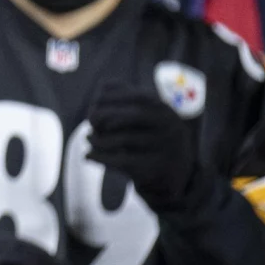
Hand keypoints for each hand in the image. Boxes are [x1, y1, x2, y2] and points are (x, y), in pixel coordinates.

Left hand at [86, 81, 208, 214]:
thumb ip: (124, 100)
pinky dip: (100, 157)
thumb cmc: (150, 138)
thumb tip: (101, 92)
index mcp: (164, 109)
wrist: (176, 173)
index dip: (112, 99)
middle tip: (91, 122)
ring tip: (89, 139)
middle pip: (133, 116)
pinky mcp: (155, 169)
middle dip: (105, 116)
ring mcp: (165, 149)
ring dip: (99, 139)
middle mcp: (169, 126)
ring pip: (124, 140)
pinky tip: (88, 155)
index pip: (138, 97)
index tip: (95, 104)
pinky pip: (122, 162)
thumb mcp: (143, 115)